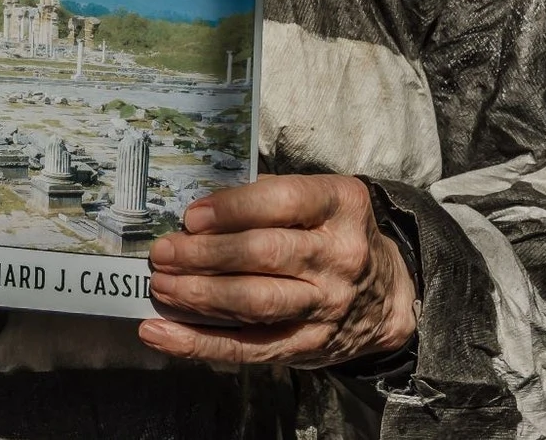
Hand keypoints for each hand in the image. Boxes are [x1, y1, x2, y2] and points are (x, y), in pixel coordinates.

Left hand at [139, 174, 418, 367]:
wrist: (385, 295)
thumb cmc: (331, 234)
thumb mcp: (319, 200)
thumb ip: (266, 198)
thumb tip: (196, 214)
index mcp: (341, 205)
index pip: (283, 202)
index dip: (231, 209)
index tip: (191, 217)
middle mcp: (339, 256)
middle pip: (263, 254)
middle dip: (204, 254)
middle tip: (163, 253)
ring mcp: (327, 305)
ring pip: (255, 302)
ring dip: (198, 294)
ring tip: (161, 285)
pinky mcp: (309, 345)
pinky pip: (247, 348)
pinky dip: (197, 343)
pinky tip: (159, 333)